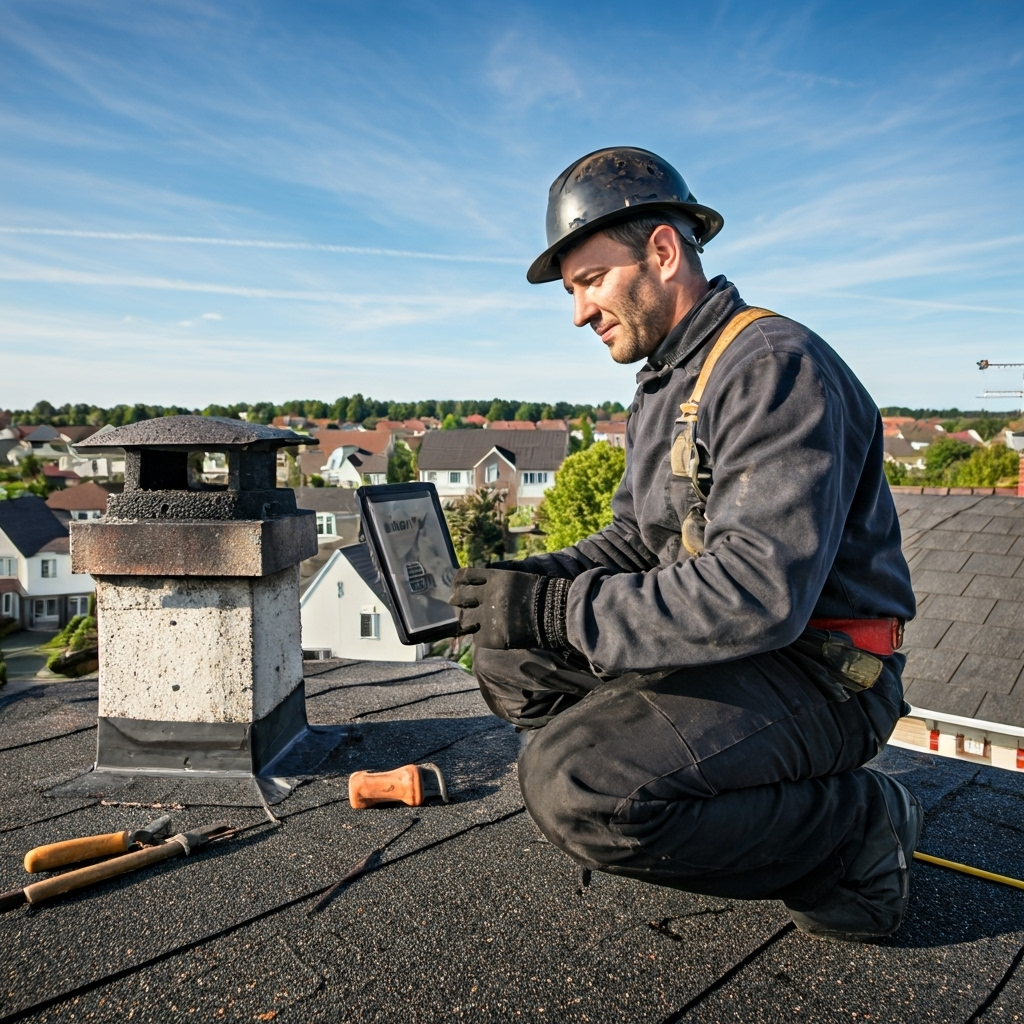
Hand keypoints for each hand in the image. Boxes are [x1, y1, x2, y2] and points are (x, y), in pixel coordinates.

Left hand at [448, 567, 573, 652]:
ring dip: (466, 622)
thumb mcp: (516, 578)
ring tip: (467, 624)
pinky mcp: (493, 637)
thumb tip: (481, 584)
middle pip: (460, 598)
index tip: (457, 586)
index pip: (465, 577)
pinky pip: (477, 638)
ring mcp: (488, 617)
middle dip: (457, 602)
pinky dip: (479, 637)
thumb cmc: (541, 594)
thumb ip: (496, 581)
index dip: (459, 582)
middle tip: (457, 606)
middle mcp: (487, 596)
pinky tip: (484, 636)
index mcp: (494, 578)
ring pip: (464, 621)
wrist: (557, 612)